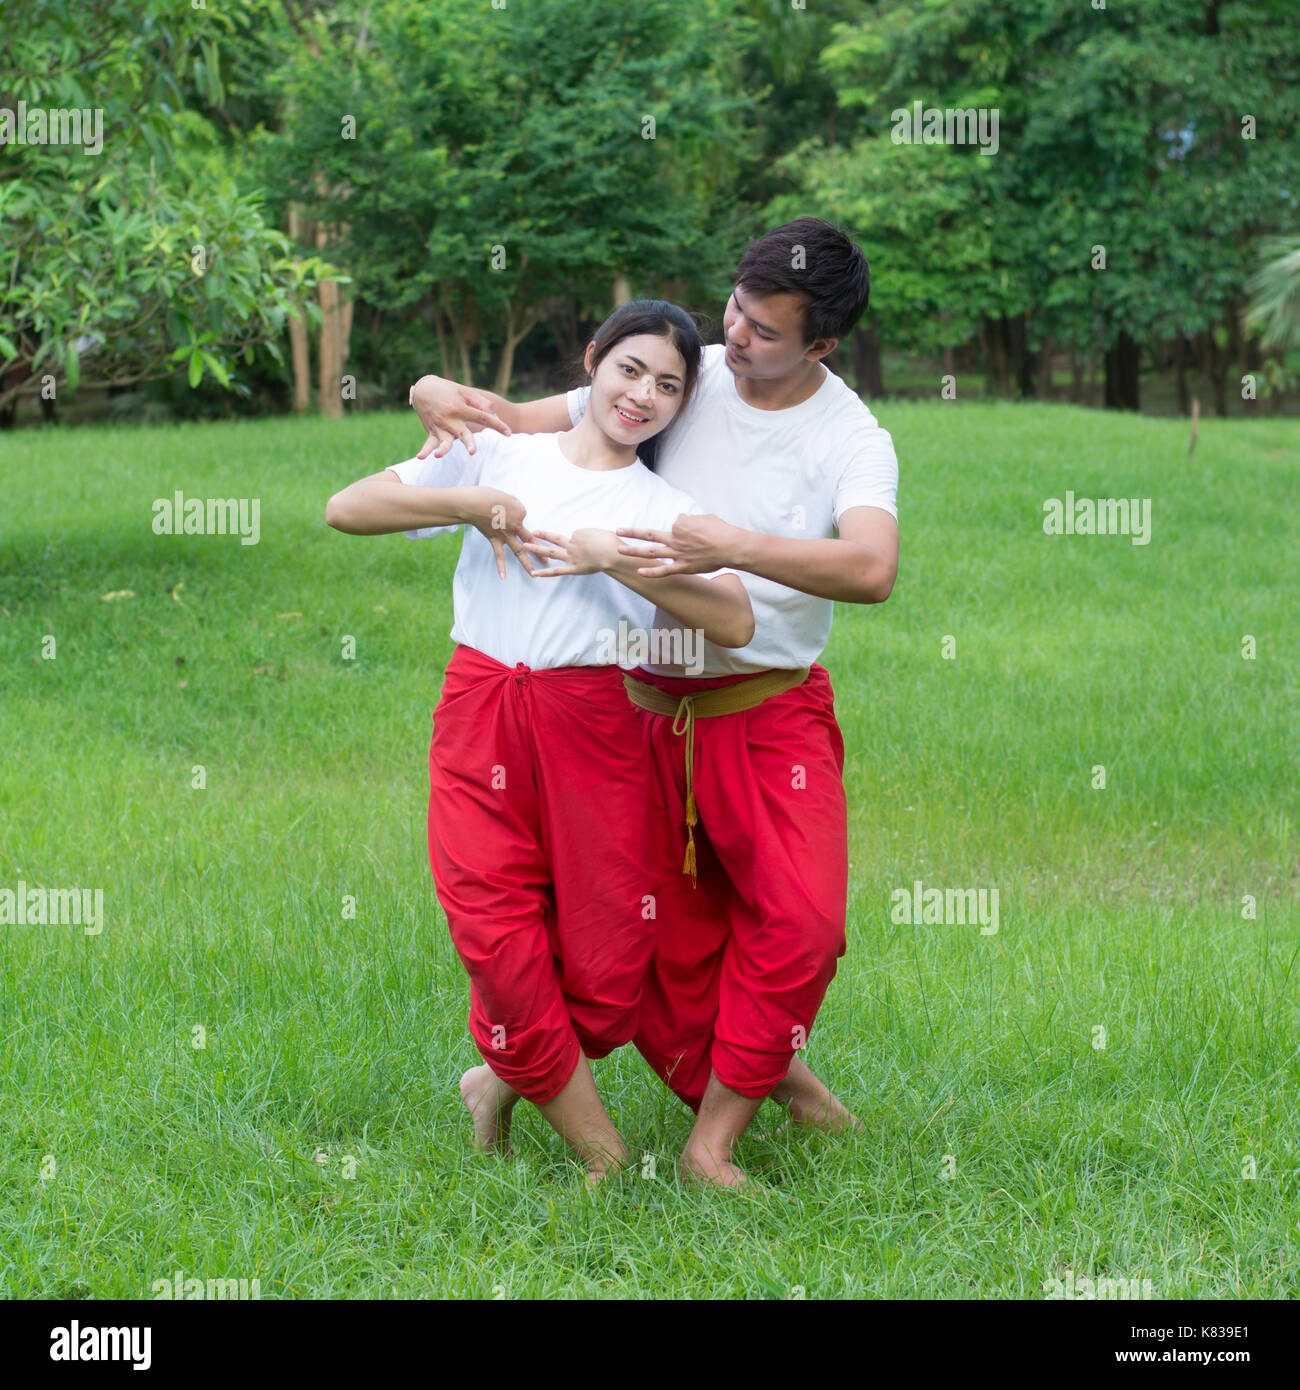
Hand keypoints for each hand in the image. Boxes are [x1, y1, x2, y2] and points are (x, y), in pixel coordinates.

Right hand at [411, 376, 511, 459]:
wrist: (424, 388)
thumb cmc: (449, 390)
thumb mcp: (465, 391)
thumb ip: (481, 403)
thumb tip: (494, 415)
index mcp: (460, 407)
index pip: (482, 418)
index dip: (497, 425)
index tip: (509, 433)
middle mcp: (450, 418)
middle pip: (462, 433)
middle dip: (467, 442)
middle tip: (472, 452)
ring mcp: (440, 426)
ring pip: (443, 440)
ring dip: (442, 448)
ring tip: (440, 455)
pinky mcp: (431, 431)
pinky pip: (428, 443)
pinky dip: (424, 450)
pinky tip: (421, 457)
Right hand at [462, 487, 536, 577]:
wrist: (472, 504)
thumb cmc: (487, 496)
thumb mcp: (506, 496)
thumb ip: (513, 504)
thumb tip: (513, 510)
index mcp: (521, 512)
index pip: (524, 516)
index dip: (517, 513)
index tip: (508, 509)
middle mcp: (516, 525)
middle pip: (531, 539)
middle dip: (540, 550)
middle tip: (548, 558)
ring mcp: (506, 534)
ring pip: (519, 551)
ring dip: (527, 563)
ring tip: (534, 573)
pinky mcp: (495, 539)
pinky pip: (499, 555)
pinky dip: (501, 566)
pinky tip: (504, 577)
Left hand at [521, 528, 619, 576]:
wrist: (613, 554)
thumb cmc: (613, 544)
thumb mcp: (603, 535)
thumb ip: (595, 537)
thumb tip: (595, 541)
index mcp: (580, 534)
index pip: (575, 536)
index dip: (581, 540)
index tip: (589, 544)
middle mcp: (573, 544)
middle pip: (555, 538)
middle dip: (543, 535)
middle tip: (533, 532)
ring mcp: (571, 556)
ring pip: (551, 551)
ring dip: (537, 548)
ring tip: (525, 546)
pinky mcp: (573, 568)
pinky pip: (557, 571)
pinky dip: (545, 573)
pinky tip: (534, 574)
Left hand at [615, 513, 742, 576]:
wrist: (731, 546)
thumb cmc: (721, 531)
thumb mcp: (705, 518)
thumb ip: (692, 520)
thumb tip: (685, 520)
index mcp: (681, 524)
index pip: (674, 524)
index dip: (684, 528)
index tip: (695, 533)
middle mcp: (675, 537)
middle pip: (649, 534)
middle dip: (632, 532)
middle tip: (618, 531)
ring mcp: (677, 553)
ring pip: (651, 551)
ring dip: (634, 550)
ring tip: (620, 549)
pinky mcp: (683, 566)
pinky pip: (664, 570)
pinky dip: (651, 572)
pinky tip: (639, 572)